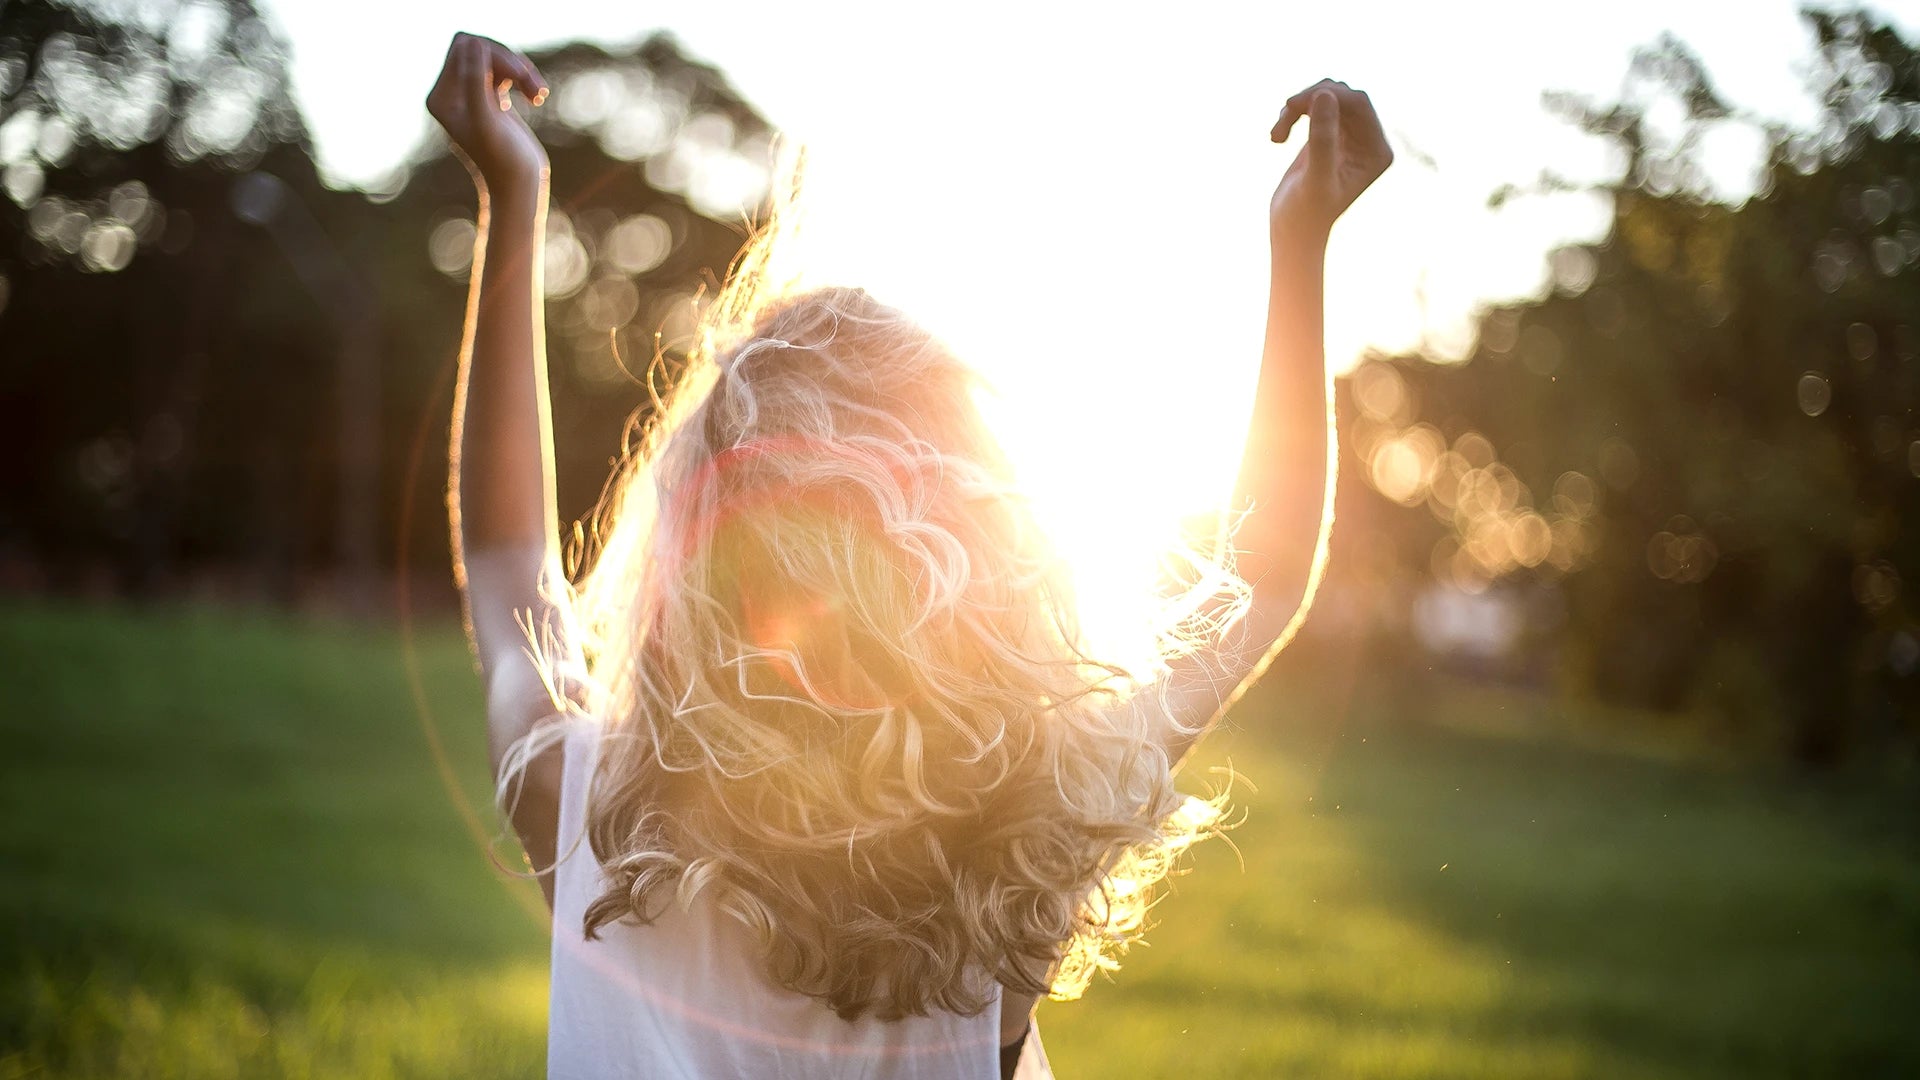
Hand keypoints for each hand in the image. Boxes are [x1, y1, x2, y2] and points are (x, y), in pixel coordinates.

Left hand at [426, 33, 549, 196]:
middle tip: (531, 84)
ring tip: (538, 94)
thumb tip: (473, 42)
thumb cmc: (504, 161)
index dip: (494, 54)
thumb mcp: (488, 121)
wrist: (519, 187)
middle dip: (509, 61)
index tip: (518, 75)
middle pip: (479, 48)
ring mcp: (471, 96)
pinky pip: (505, 70)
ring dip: (521, 70)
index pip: (464, 47)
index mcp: (441, 97)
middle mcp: (451, 94)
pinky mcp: (490, 99)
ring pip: (495, 58)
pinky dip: (524, 78)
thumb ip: (475, 80)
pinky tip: (537, 97)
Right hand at [1269, 79, 1391, 240]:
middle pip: (1344, 95)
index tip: (1292, 105)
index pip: (1359, 103)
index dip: (1327, 95)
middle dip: (1310, 99)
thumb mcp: (1314, 177)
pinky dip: (1293, 113)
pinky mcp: (1331, 135)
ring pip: (1327, 96)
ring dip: (1298, 107)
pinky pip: (1315, 105)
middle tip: (1284, 113)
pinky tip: (1277, 138)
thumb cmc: (1305, 213)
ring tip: (1276, 135)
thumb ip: (1322, 138)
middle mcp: (1369, 142)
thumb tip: (1324, 94)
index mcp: (1377, 151)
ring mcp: (1351, 137)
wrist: (1292, 232)